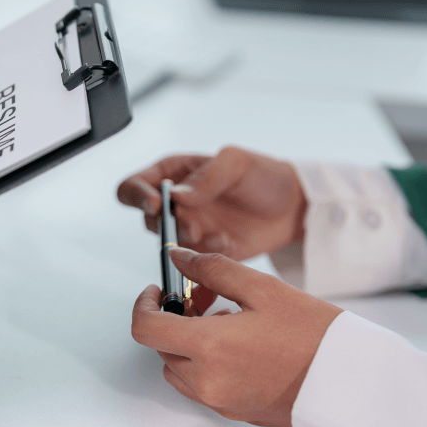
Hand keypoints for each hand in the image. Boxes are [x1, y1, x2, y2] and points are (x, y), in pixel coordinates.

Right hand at [117, 147, 306, 260]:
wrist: (293, 209)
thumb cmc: (265, 177)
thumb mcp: (236, 164)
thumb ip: (205, 177)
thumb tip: (175, 195)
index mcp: (174, 173)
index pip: (133, 186)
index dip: (137, 196)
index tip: (157, 205)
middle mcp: (176, 203)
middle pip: (147, 220)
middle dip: (168, 226)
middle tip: (193, 226)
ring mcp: (189, 229)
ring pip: (167, 244)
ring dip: (189, 243)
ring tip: (218, 235)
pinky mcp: (203, 252)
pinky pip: (191, 262)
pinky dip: (208, 255)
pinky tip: (229, 242)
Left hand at [131, 247, 340, 426]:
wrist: (354, 382)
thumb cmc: (315, 334)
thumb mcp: (262, 288)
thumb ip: (211, 269)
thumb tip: (178, 257)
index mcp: (208, 348)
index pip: (145, 329)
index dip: (145, 304)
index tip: (159, 290)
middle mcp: (207, 381)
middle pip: (162, 348)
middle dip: (176, 319)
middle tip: (208, 297)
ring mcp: (221, 402)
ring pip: (179, 370)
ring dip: (190, 344)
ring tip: (230, 321)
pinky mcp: (236, 413)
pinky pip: (203, 387)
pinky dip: (207, 364)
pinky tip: (241, 345)